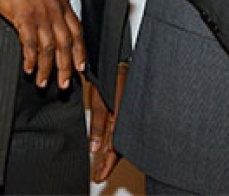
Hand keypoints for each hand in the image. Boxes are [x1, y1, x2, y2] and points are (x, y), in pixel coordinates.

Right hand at [0, 0, 84, 89]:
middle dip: (66, 67)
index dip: (80, 51)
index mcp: (62, 2)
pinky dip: (31, 59)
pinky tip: (29, 69)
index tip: (81, 67)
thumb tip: (57, 28)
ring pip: (49, 48)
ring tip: (44, 82)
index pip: (77, 31)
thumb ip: (53, 9)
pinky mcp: (24, 18)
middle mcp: (55, 9)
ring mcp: (41, 14)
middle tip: (64, 84)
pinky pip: (31, 44)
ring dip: (47, 69)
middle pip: (66, 44)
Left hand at [87, 64, 125, 183]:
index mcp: (124, 115)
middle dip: (111, 161)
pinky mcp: (132, 104)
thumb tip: (95, 147)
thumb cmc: (112, 70)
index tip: (99, 176)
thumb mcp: (99, 98)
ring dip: (114, 151)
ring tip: (103, 163)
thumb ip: (98, 123)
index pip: (117, 147)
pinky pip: (126, 125)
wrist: (119, 51)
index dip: (108, 164)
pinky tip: (111, 141)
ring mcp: (132, 109)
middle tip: (100, 173)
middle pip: (122, 144)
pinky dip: (118, 136)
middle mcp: (131, 114)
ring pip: (125, 136)